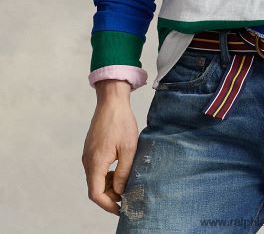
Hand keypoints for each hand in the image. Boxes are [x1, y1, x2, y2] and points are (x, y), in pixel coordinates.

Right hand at [82, 82, 138, 215]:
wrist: (112, 101)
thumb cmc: (121, 122)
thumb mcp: (128, 148)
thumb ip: (124, 172)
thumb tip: (121, 191)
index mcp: (95, 162)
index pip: (95, 194)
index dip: (108, 205)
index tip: (121, 209)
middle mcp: (87, 161)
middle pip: (95, 188)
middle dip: (110, 196)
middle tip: (127, 196)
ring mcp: (88, 155)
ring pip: (95, 179)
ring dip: (108, 186)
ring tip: (126, 183)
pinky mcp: (91, 149)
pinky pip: (96, 169)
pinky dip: (106, 175)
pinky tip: (119, 170)